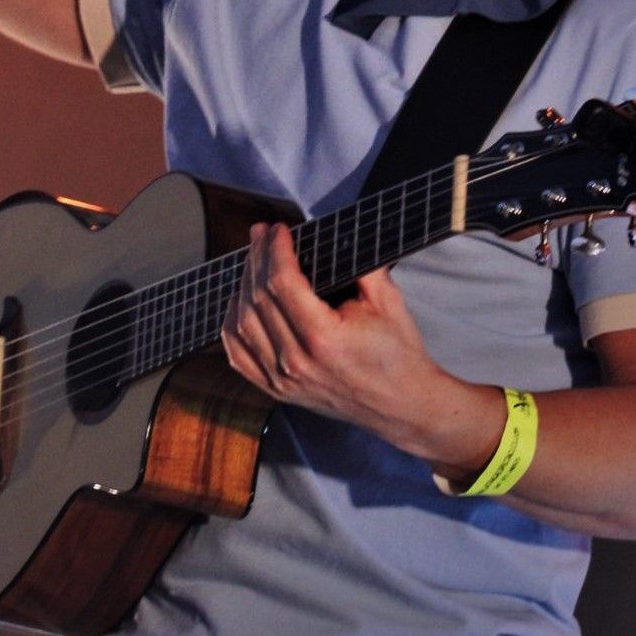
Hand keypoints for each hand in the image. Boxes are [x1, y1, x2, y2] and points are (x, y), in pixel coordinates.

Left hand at [221, 222, 494, 461]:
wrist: (404, 406)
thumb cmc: (398, 354)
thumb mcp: (387, 301)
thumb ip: (360, 264)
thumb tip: (335, 233)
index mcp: (324, 338)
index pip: (282, 282)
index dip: (275, 250)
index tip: (278, 229)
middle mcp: (297, 362)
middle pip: (258, 298)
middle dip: (257, 258)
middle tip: (260, 234)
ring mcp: (284, 381)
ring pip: (243, 324)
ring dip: (243, 285)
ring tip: (253, 260)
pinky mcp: (279, 392)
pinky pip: (239, 357)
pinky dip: (231, 326)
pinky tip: (237, 303)